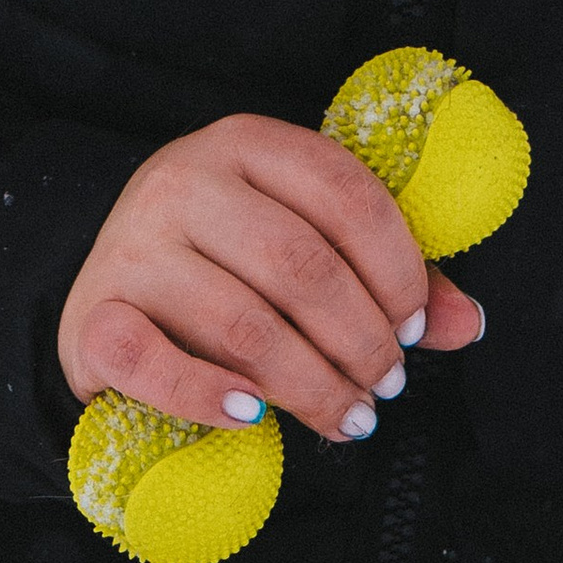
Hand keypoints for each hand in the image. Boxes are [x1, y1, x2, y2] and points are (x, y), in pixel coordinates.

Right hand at [59, 117, 485, 446]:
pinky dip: (209, 398)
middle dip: (359, 339)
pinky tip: (254, 419)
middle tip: (384, 387)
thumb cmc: (220, 279)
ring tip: (347, 419)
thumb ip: (380, 282)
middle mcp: (184, 180)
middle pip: (300, 264)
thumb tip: (467, 325)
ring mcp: (133, 247)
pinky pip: (155, 363)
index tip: (412, 330)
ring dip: (312, 386)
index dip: (395, 267)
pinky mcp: (95, 317)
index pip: (342, 191)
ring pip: (244, 325)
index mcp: (245, 144)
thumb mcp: (297, 256)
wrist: (106, 307)